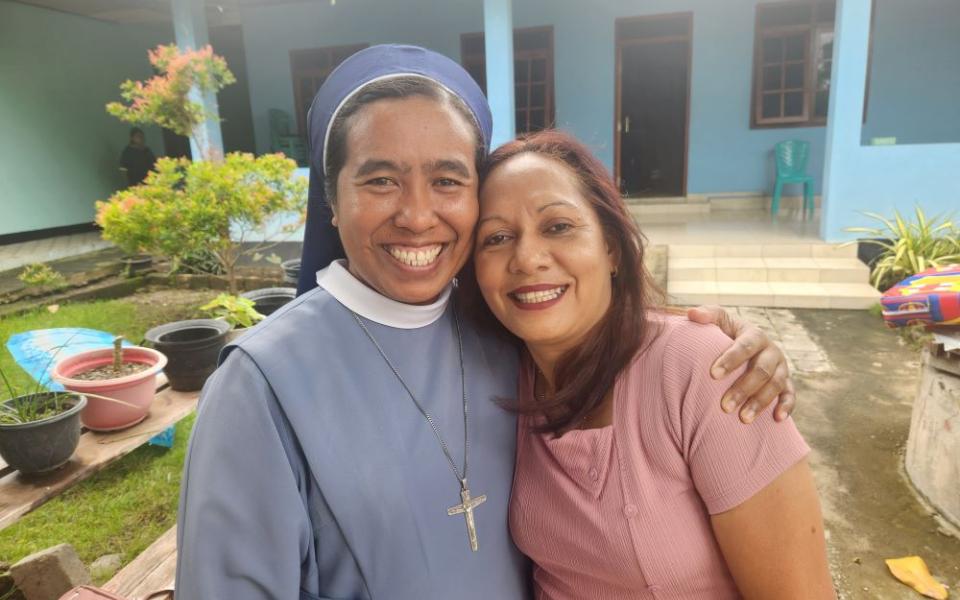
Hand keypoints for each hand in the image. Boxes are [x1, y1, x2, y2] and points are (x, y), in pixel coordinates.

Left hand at [687, 305, 794, 423]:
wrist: (746, 346)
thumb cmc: (726, 334)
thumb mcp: (719, 321)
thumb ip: (707, 315)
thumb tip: (691, 314)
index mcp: (754, 335)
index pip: (745, 346)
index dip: (730, 360)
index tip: (713, 374)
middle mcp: (771, 351)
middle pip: (761, 370)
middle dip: (743, 388)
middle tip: (724, 406)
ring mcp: (781, 368)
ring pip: (775, 385)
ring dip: (760, 402)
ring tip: (743, 419)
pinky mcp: (787, 383)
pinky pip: (790, 395)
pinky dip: (786, 406)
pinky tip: (777, 419)